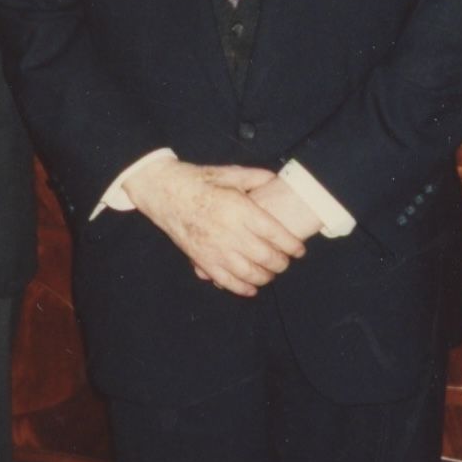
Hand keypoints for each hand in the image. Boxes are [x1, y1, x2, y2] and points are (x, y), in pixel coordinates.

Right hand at [122, 160, 307, 297]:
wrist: (162, 191)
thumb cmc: (197, 181)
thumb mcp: (228, 173)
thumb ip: (256, 177)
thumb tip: (278, 180)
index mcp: (240, 209)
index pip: (276, 235)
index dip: (292, 246)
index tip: (299, 249)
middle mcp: (230, 232)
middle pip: (267, 257)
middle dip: (281, 263)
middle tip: (286, 261)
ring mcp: (215, 249)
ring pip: (250, 273)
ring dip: (265, 277)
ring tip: (270, 273)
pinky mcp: (202, 260)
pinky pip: (227, 281)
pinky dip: (242, 289)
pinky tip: (251, 288)